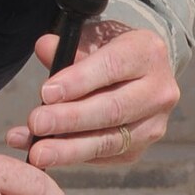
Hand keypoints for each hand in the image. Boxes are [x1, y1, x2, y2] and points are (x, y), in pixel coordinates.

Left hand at [6, 20, 179, 170]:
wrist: (139, 73)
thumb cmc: (109, 50)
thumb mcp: (93, 37)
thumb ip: (69, 45)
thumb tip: (44, 48)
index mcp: (147, 53)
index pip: (112, 67)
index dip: (78, 82)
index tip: (46, 93)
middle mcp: (158, 91)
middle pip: (112, 109)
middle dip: (70, 119)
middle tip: (36, 123)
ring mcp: (153, 124)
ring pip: (109, 141)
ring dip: (69, 148)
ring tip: (37, 152)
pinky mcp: (139, 148)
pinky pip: (103, 157)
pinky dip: (71, 156)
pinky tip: (44, 153)